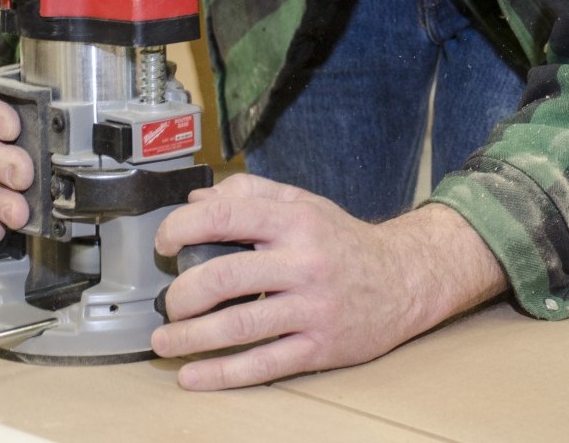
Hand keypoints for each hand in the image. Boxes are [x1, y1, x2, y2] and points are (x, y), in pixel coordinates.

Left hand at [151, 173, 506, 389]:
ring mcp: (311, 308)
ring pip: (239, 326)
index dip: (183, 228)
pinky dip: (223, 374)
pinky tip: (195, 375)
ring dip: (191, 337)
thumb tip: (198, 200)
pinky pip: (264, 364)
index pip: (226, 217)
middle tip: (167, 304)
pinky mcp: (320, 347)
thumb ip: (251, 194)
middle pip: (225, 277)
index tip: (164, 243)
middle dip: (182, 294)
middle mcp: (302, 262)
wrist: (404, 278)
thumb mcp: (302, 203)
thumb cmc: (343, 240)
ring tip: (165, 342)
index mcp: (294, 221)